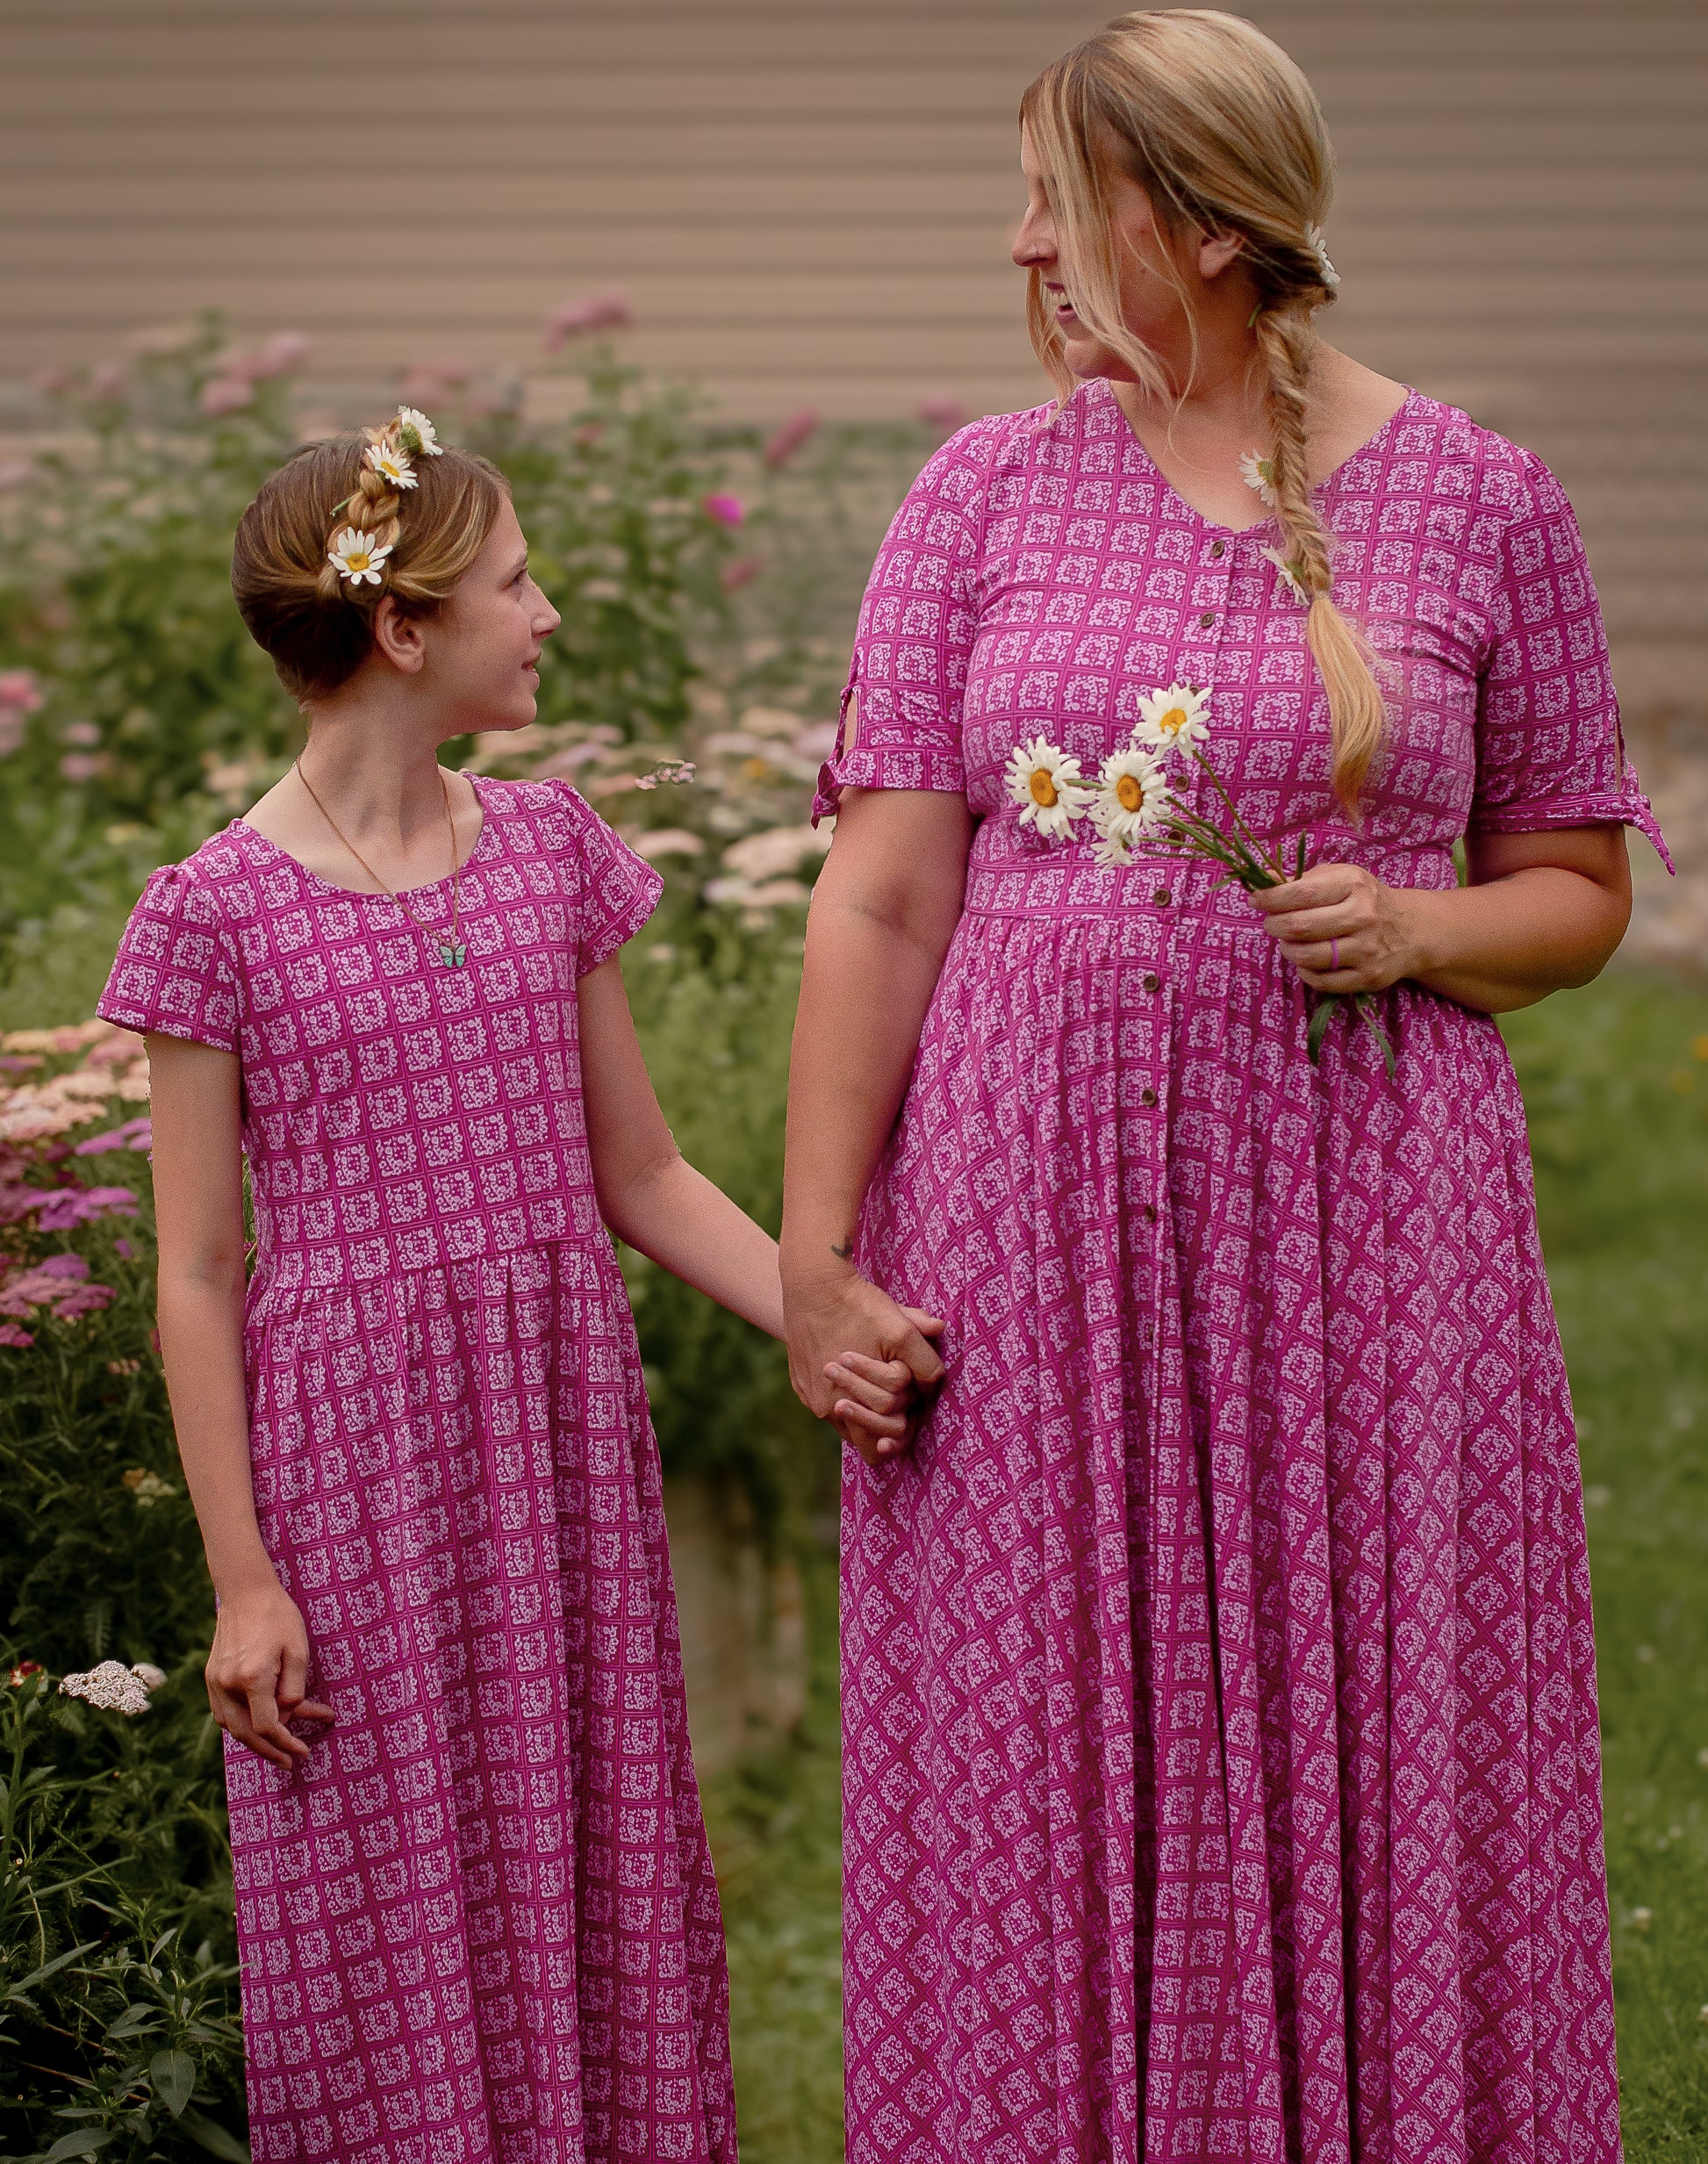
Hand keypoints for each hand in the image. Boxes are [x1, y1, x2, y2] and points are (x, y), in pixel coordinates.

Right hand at [206, 1578, 334, 1768]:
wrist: (246, 1592)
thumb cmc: (279, 1617)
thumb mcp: (298, 1650)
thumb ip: (294, 1688)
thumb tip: (288, 1716)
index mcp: (253, 1678)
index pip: (268, 1726)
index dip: (287, 1742)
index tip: (303, 1751)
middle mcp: (228, 1684)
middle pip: (247, 1734)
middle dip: (271, 1751)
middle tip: (291, 1761)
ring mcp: (215, 1681)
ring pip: (232, 1726)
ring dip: (254, 1741)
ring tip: (277, 1747)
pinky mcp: (211, 1676)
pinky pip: (223, 1712)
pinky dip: (239, 1724)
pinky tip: (256, 1726)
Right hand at [783, 1260, 945, 1465]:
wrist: (812, 1283)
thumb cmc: (858, 1307)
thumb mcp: (901, 1329)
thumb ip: (926, 1360)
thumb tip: (939, 1379)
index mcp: (848, 1403)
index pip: (881, 1443)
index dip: (902, 1430)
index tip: (910, 1414)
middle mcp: (824, 1408)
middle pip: (863, 1435)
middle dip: (884, 1419)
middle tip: (898, 1399)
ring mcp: (809, 1396)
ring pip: (845, 1417)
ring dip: (863, 1405)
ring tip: (875, 1379)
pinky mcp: (800, 1383)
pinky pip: (827, 1399)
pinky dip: (843, 1391)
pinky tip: (853, 1366)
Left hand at [1250, 862, 1424, 992]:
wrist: (1412, 930)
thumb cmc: (1365, 900)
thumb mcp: (1341, 879)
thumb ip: (1302, 880)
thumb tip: (1263, 879)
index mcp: (1354, 885)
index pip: (1302, 893)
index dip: (1271, 898)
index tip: (1256, 900)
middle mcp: (1363, 916)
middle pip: (1300, 926)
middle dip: (1275, 925)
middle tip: (1272, 923)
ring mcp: (1367, 949)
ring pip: (1307, 956)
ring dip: (1287, 949)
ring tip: (1289, 941)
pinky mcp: (1368, 977)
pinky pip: (1321, 980)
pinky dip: (1304, 971)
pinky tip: (1307, 961)